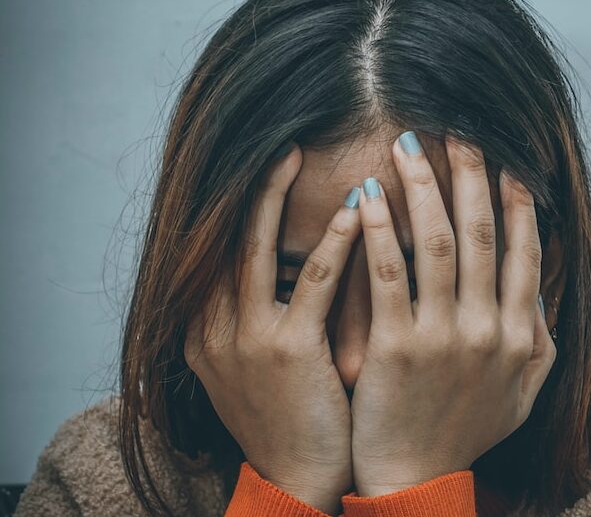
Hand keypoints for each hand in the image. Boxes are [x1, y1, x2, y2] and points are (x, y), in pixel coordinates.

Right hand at [184, 144, 360, 514]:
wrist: (294, 479)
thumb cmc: (288, 417)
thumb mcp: (254, 365)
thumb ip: (258, 315)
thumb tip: (287, 266)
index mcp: (205, 329)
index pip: (218, 251)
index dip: (239, 206)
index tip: (264, 167)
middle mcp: (213, 327)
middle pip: (227, 238)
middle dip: (251, 188)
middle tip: (277, 141)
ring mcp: (245, 338)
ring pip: (257, 248)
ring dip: (277, 196)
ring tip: (297, 153)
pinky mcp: (286, 350)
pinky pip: (312, 282)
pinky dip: (334, 242)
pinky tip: (355, 209)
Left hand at [350, 132, 556, 496]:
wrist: (417, 479)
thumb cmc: (465, 431)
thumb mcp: (522, 391)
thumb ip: (538, 337)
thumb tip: (539, 285)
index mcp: (520, 335)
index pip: (524, 252)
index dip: (516, 202)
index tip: (505, 161)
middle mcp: (489, 329)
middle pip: (481, 233)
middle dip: (470, 175)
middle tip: (457, 130)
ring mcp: (444, 336)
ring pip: (437, 243)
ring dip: (424, 188)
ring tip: (408, 146)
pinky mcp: (397, 346)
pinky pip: (388, 274)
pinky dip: (379, 230)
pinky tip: (367, 194)